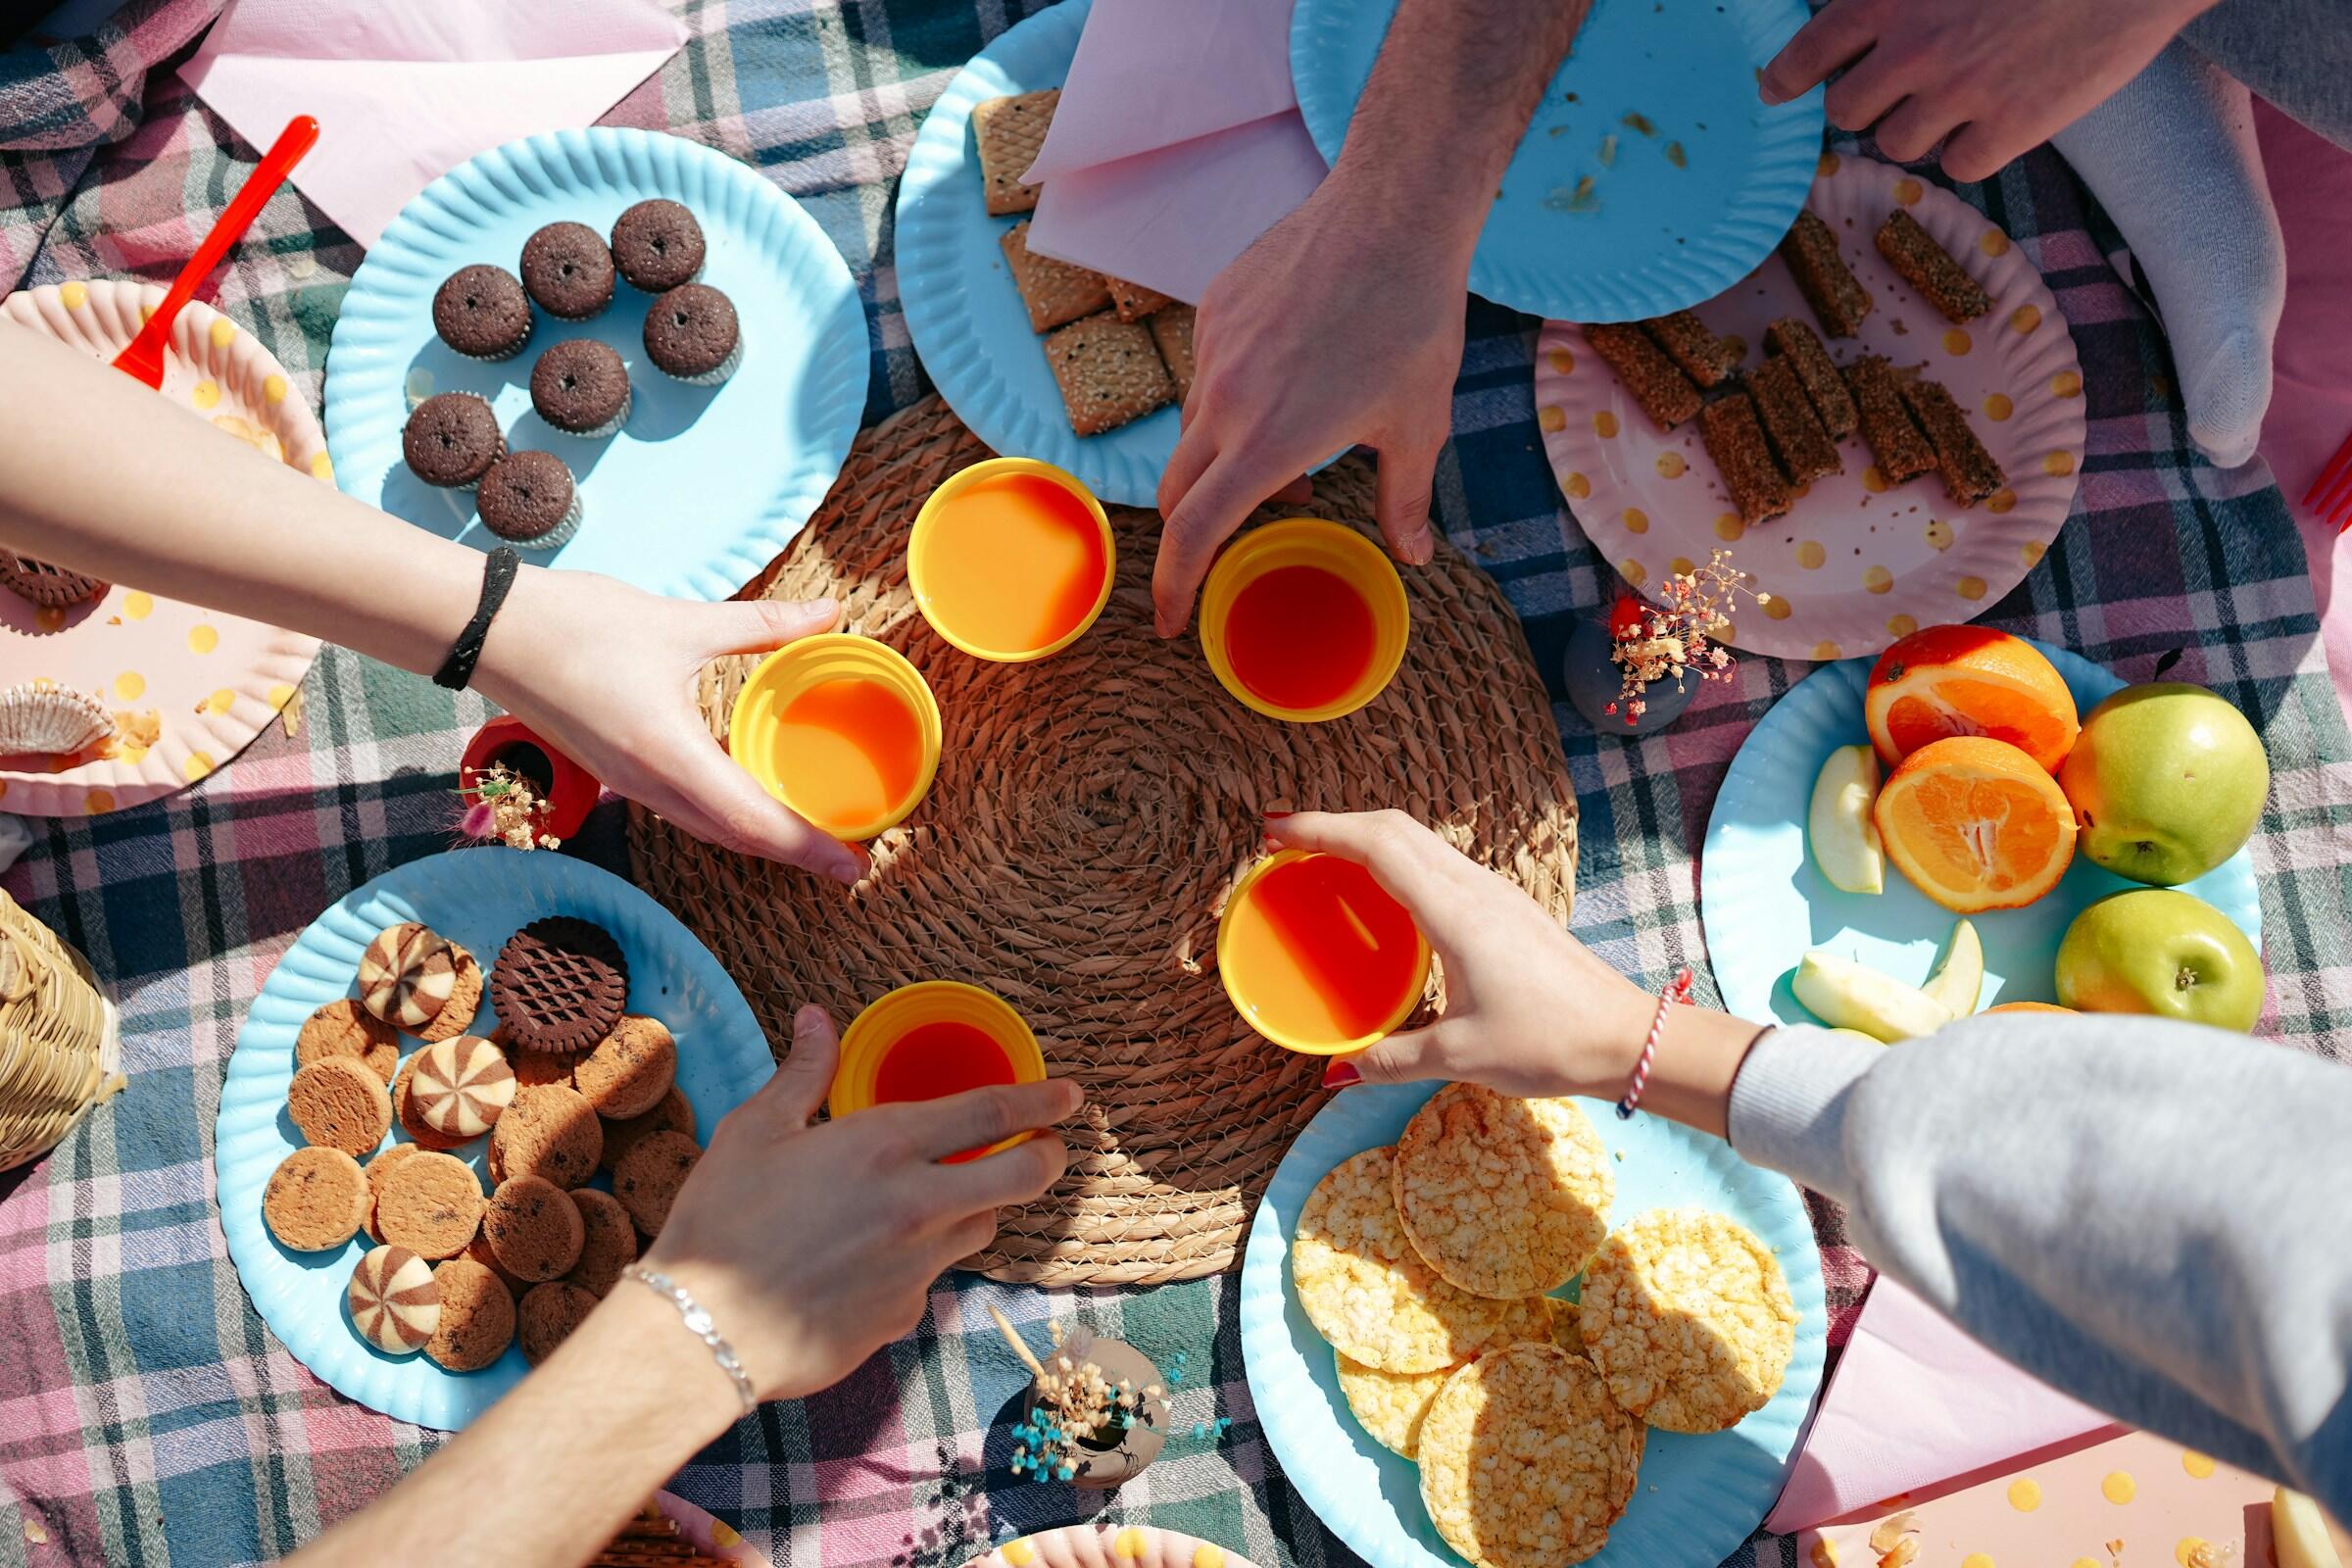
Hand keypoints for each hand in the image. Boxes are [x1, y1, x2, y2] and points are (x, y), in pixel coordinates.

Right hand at [476, 570, 865, 882]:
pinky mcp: (616, 772)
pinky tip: (749, 800)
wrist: (490, 629)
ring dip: (761, 839)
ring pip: (709, 829)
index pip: (755, 821)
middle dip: (795, 854)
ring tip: (809, 838)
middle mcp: (651, 784)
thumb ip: (763, 624)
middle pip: (737, 838)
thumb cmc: (578, 624)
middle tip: (847, 860)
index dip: (809, 848)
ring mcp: (629, 784)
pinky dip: (726, 817)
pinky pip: (684, 810)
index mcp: (671, 755)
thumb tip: (830, 613)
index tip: (853, 866)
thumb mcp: (683, 621)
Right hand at [640, 1006, 1079, 1403]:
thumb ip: (802, 1073)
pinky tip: (875, 1260)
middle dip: (1047, 1156)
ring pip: (983, 1228)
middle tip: (1046, 1146)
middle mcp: (917, 1205)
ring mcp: (917, 1266)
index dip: (1042, 1099)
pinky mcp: (903, 1315)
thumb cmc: (720, 1222)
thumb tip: (815, 1018)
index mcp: (884, 1145)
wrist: (702, 1332)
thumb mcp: (754, 1131)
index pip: (993, 1113)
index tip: (1069, 1094)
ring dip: (978, 1208)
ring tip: (944, 1199)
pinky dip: (920, 1262)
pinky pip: (932, 1278)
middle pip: (1023, 1176)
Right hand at [1151, 169, 1467, 635]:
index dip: (1172, 586)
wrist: (1393, 215)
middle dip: (1193, 530)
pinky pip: (1209, 371)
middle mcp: (1227, 401)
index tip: (1169, 621)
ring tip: (1285, 452)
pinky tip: (1288, 379)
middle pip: (1176, 490)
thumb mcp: (1419, 427)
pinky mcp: (1216, 307)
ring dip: (1222, 460)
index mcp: (1269, 443)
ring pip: (1195, 428)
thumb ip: (1405, 501)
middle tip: (1224, 545)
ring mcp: (1215, 350)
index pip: (1193, 533)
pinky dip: (1234, 398)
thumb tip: (1414, 556)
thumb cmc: (1413, 324)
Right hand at [1266, 810, 1655, 1094]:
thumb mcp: (1460, 1056)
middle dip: (1334, 823)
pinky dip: (1397, 860)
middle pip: (1394, 827)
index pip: (1376, 845)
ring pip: (1419, 840)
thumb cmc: (1549, 1042)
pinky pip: (1439, 863)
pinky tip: (1382, 893)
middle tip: (1283, 840)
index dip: (1319, 828)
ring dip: (1367, 836)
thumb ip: (1391, 1059)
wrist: (1627, 1037)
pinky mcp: (1507, 907)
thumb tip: (1334, 1073)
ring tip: (1322, 860)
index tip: (1273, 830)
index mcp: (1455, 912)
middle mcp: (1474, 888)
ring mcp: (1494, 892)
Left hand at [1759, 0, 2207, 181]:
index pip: (1809, 51)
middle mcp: (1915, 49)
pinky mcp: (2010, 129)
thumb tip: (1864, 24)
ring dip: (1919, 129)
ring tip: (1959, 99)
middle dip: (1868, 103)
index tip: (1777, 89)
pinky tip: (1997, 120)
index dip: (1787, 76)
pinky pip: (1957, 166)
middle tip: (1898, 92)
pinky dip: (1971, 150)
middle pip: (1847, 110)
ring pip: (1897, 144)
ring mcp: (1961, 94)